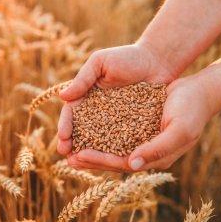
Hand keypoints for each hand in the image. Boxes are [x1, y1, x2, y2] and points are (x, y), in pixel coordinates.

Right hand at [56, 44, 176, 171]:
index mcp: (86, 97)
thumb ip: (83, 79)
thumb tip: (63, 96)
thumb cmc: (127, 57)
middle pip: (80, 132)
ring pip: (97, 140)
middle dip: (72, 145)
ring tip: (80, 164)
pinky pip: (118, 141)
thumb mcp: (101, 63)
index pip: (71, 115)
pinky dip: (111, 152)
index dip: (65, 127)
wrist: (158, 61)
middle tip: (68, 158)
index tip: (63, 138)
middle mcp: (96, 112)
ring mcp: (113, 122)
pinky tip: (107, 162)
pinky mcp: (130, 128)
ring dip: (88, 153)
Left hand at [59, 73, 218, 171]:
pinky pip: (114, 130)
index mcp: (154, 158)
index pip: (122, 163)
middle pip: (112, 157)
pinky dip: (98, 130)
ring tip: (70, 144)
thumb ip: (157, 149)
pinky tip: (84, 126)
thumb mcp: (178, 131)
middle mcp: (144, 151)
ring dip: (90, 145)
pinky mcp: (136, 124)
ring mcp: (140, 138)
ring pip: (110, 145)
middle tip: (66, 157)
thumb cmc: (192, 111)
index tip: (78, 155)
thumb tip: (132, 165)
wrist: (199, 91)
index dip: (100, 160)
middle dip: (89, 157)